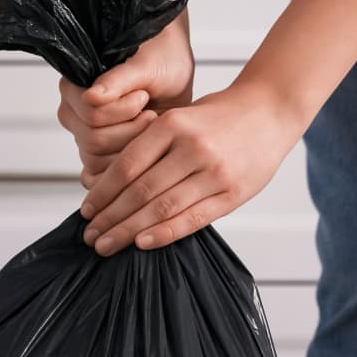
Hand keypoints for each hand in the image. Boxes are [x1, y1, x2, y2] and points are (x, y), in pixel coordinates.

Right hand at [56, 24, 194, 186]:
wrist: (175, 74)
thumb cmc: (160, 61)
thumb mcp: (146, 65)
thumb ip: (118, 79)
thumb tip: (91, 96)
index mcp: (74, 87)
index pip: (90, 114)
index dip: (123, 110)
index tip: (143, 95)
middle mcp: (73, 113)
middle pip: (94, 141)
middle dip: (131, 130)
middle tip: (150, 114)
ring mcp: (83, 137)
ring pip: (98, 161)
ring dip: (132, 146)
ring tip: (148, 126)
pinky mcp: (97, 156)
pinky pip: (99, 176)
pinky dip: (126, 168)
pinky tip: (143, 150)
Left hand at [78, 76, 306, 255]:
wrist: (270, 110)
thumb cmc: (218, 116)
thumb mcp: (180, 117)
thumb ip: (151, 147)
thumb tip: (112, 187)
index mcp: (173, 124)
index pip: (127, 166)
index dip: (103, 192)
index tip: (86, 211)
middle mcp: (192, 147)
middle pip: (140, 191)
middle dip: (110, 218)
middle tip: (90, 236)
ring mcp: (214, 172)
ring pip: (162, 208)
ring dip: (129, 230)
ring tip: (107, 245)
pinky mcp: (232, 193)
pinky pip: (193, 219)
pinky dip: (164, 233)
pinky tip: (142, 243)